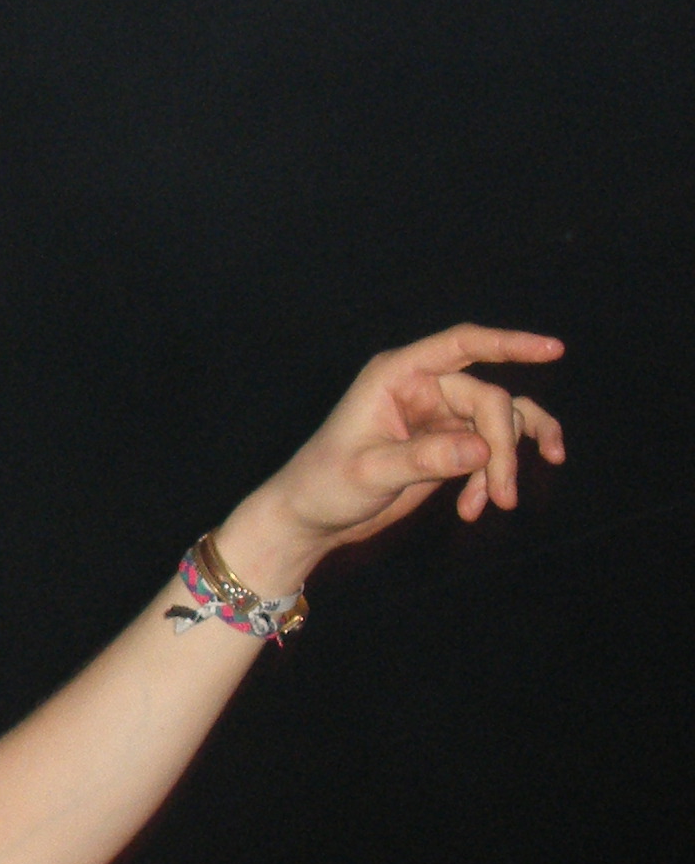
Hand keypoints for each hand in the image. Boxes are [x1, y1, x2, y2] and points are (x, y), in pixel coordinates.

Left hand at [221, 325, 566, 592]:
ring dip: (505, 464)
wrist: (311, 520)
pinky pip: (490, 449)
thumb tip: (483, 450)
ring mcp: (437, 417)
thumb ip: (424, 459)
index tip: (553, 349)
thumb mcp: (370, 473)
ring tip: (499, 504)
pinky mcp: (446, 446)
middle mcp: (421, 388)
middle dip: (503, 447)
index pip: (461, 345)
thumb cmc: (324, 486)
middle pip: (489, 400)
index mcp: (396, 376)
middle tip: (502, 496)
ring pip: (498, 425)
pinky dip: (494, 475)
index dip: (509, 343)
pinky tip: (482, 505)